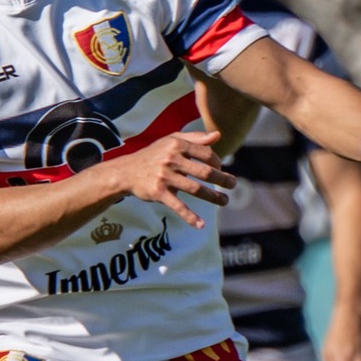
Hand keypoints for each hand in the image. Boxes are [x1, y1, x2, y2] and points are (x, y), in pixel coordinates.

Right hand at [103, 130, 234, 229]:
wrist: (126, 171)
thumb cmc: (154, 155)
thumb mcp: (171, 141)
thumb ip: (195, 138)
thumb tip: (218, 135)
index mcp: (177, 144)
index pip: (206, 154)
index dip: (217, 162)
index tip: (220, 170)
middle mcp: (171, 159)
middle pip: (204, 172)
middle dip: (222, 179)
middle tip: (233, 184)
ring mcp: (164, 177)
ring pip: (195, 189)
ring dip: (213, 197)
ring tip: (224, 201)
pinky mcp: (158, 193)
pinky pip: (178, 206)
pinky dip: (190, 217)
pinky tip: (201, 224)